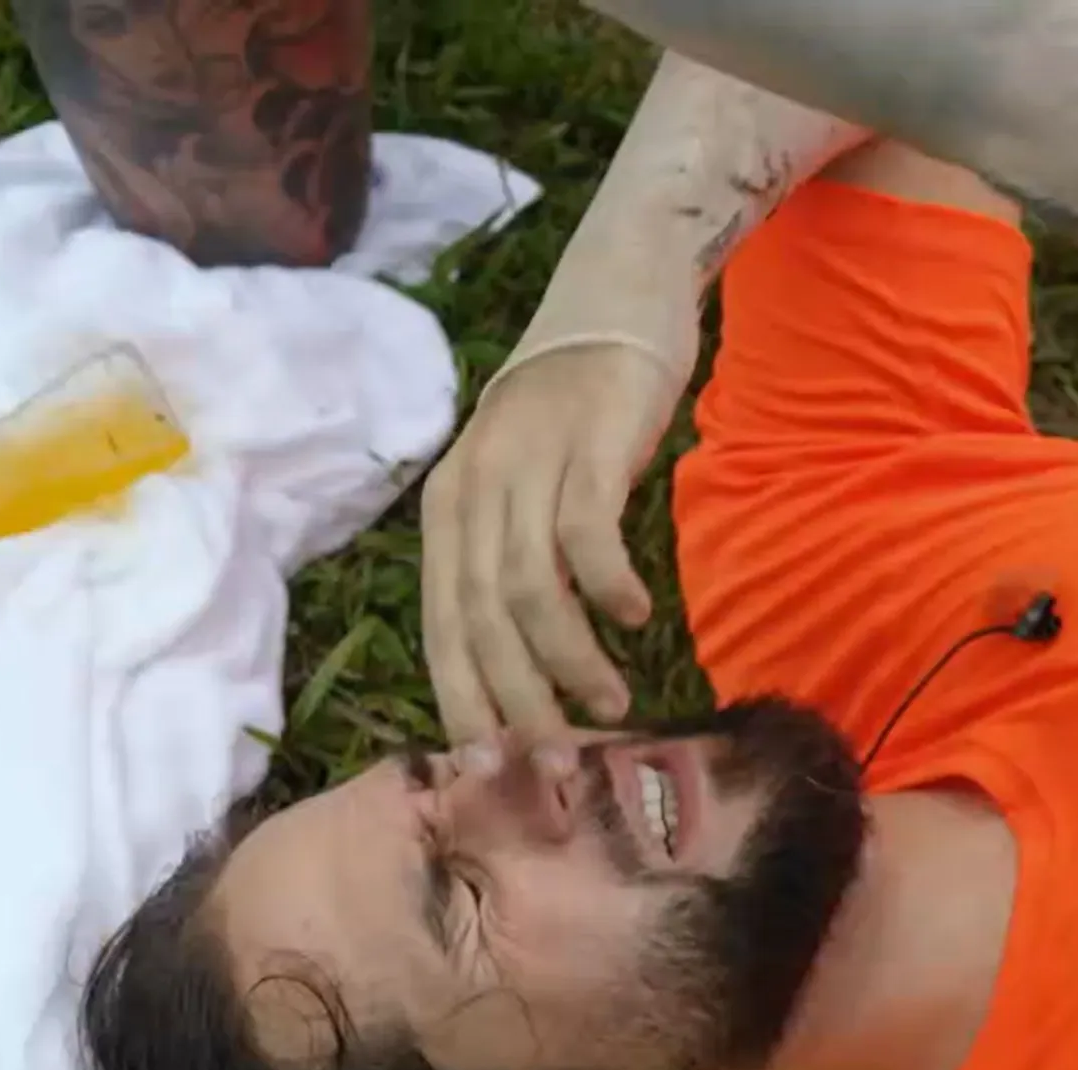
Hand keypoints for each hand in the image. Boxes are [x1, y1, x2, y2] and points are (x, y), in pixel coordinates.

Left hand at [420, 341, 683, 741]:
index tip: (490, 768)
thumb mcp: (522, 483)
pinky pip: (585, 534)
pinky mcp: (588, 442)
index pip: (441, 626)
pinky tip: (636, 617)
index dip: (461, 701)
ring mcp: (527, 463)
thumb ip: (516, 555)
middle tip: (555, 764)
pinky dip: (606, 587)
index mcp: (448, 508)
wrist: (616, 294)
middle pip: (480, 621)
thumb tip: (530, 661)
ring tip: (612, 705)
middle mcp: (474, 487)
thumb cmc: (574, 407)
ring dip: (569, 661)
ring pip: (528, 591)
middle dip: (516, 703)